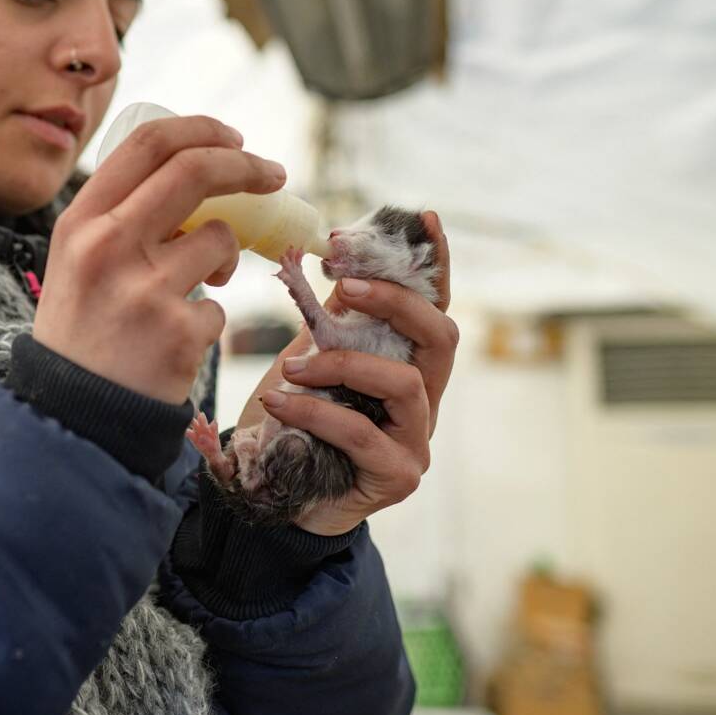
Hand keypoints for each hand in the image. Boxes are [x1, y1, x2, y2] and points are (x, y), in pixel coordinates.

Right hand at [33, 116, 286, 404]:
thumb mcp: (77, 260)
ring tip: (198, 288)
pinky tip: (173, 345)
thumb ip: (122, 217)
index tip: (232, 139)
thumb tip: (198, 175)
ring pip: (221, 241)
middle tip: (274, 175)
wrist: (71, 415)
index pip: (147, 143)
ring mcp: (145, 289)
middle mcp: (108, 244)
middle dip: (247, 166)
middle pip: (196, 171)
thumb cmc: (81, 330)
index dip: (200, 130)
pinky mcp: (179, 332)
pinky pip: (220, 309)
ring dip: (225, 260)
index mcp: (80, 220)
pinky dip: (207, 323)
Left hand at [259, 212, 457, 534]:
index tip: (423, 217)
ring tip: (291, 368)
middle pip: (442, 336)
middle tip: (344, 286)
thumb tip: (332, 263)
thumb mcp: (308, 359)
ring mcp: (416, 439)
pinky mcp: (397, 475)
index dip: (435, 264)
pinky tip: (279, 403)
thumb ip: (329, 320)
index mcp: (408, 362)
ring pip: (404, 383)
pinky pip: (363, 432)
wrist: (272, 497)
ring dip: (343, 364)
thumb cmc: (294, 424)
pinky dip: (317, 411)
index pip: (433, 305)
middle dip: (396, 303)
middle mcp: (424, 398)